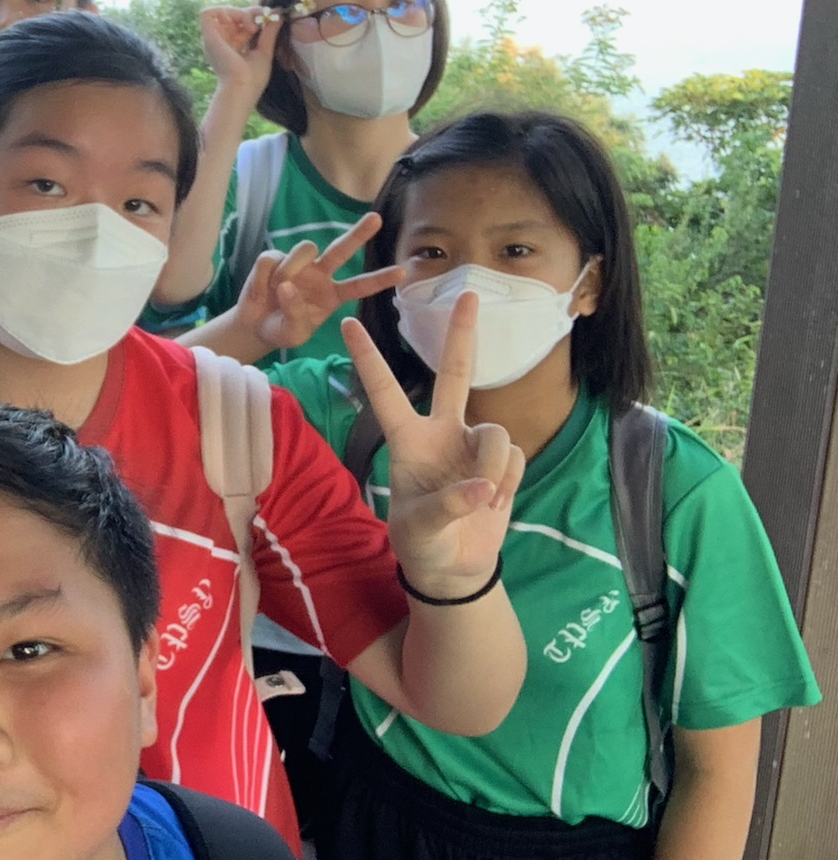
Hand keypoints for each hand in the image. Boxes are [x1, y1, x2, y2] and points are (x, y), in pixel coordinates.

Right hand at [199, 5, 280, 99]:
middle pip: (232, 16)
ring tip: (254, 26)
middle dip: (250, 12)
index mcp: (232, 47)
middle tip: (264, 19)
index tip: (269, 20)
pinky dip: (224, 11)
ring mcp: (213, 39)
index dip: (254, 17)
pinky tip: (242, 22)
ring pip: (222, 13)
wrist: (242, 89)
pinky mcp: (208, 37)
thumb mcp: (265, 51)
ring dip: (241, 13)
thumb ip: (270, 32)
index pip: (241, 24)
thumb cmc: (252, 79)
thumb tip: (278, 14)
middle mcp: (221, 42)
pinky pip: (207, 14)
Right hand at [231, 214, 405, 351]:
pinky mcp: (273, 259)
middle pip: (342, 249)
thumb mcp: (294, 333)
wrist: (254, 328)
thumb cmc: (281, 330)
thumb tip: (286, 286)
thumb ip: (296, 313)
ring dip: (291, 268)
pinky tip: (262, 288)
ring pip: (304, 249)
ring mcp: (298, 265)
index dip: (380, 279)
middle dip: (359, 233)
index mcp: (332, 295)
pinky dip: (264, 276)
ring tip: (277, 288)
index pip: (360, 285)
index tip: (403, 272)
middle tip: (377, 218)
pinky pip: (272, 258)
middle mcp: (319, 274)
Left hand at [344, 294, 524, 600]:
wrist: (452, 567)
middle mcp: (440, 432)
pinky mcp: (500, 462)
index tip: (346, 323)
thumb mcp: (420, 529)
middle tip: (467, 292)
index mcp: (406, 440)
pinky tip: (494, 504)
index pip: (384, 392)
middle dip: (462, 334)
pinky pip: (512, 458)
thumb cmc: (421, 544)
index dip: (368, 358)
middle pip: (454, 373)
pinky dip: (507, 483)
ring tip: (483, 501)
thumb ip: (447, 507)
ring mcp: (471, 444)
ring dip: (494, 469)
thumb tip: (481, 487)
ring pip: (495, 435)